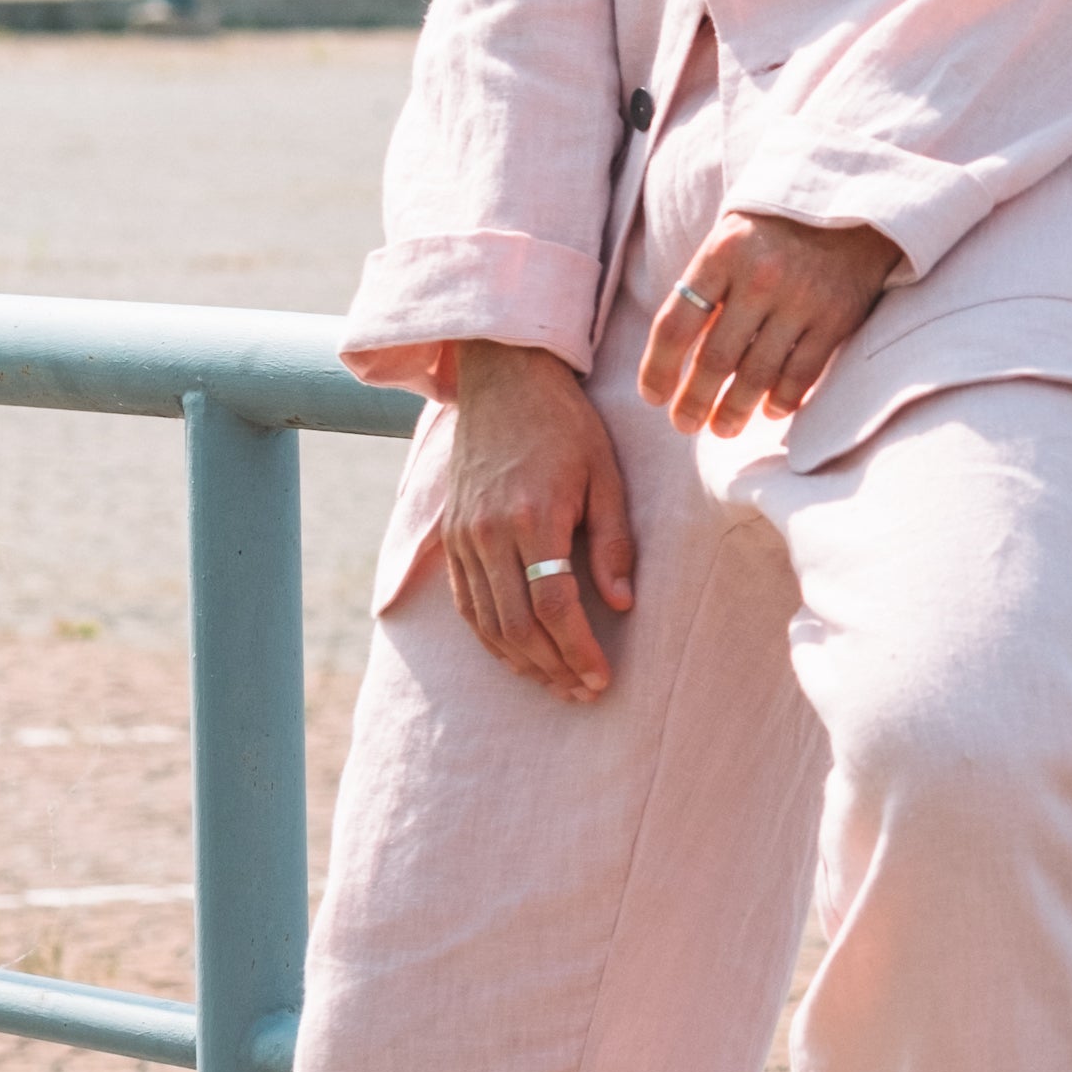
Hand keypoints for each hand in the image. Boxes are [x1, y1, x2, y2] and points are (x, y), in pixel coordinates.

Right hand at [441, 340, 634, 700]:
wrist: (504, 380)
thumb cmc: (565, 424)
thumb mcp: (606, 474)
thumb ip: (613, 542)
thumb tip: (621, 604)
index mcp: (533, 517)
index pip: (554, 607)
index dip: (578, 652)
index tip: (601, 679)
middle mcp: (489, 533)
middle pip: (518, 625)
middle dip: (553, 668)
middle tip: (583, 692)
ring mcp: (464, 536)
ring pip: (486, 623)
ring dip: (521, 662)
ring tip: (555, 684)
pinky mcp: (450, 535)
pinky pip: (466, 604)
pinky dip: (490, 638)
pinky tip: (517, 655)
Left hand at [637, 209, 899, 437]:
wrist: (851, 199)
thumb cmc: (775, 226)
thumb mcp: (730, 238)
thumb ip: (707, 287)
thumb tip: (679, 354)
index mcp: (722, 253)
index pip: (676, 324)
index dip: (658, 368)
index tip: (654, 397)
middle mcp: (760, 277)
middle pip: (715, 359)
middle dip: (694, 402)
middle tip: (685, 424)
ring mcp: (801, 300)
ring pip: (757, 376)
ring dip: (734, 411)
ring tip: (721, 428)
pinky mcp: (836, 317)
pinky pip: (801, 374)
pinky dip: (782, 400)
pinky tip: (769, 411)